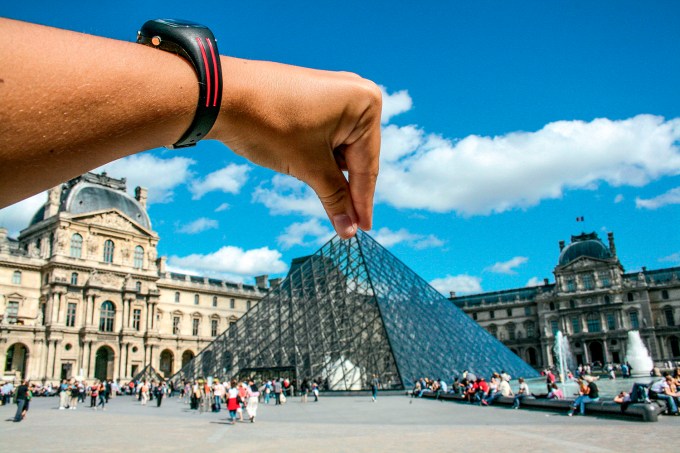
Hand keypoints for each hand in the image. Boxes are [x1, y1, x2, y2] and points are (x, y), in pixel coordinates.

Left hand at [209, 57, 381, 238]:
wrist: (222, 95)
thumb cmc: (270, 124)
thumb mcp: (309, 166)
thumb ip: (334, 197)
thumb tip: (350, 229)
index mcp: (365, 104)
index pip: (367, 165)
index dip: (363, 202)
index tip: (363, 228)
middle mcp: (357, 92)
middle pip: (358, 155)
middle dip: (348, 187)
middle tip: (346, 224)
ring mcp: (336, 92)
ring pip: (342, 146)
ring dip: (332, 172)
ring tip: (324, 198)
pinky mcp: (315, 96)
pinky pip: (328, 133)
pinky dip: (321, 156)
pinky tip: (312, 172)